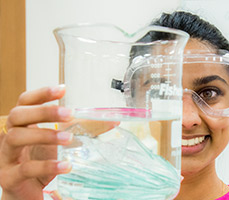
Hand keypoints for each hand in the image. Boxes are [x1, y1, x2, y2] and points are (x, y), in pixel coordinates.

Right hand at [0, 85, 72, 199]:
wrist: (27, 191)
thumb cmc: (40, 161)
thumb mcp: (57, 141)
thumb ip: (77, 130)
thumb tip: (109, 123)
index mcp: (22, 124)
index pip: (25, 102)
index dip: (41, 94)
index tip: (62, 90)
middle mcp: (9, 136)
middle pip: (17, 115)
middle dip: (43, 111)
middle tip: (69, 114)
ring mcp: (6, 156)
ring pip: (16, 137)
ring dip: (45, 135)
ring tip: (69, 139)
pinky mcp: (9, 177)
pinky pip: (25, 168)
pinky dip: (47, 165)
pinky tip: (66, 165)